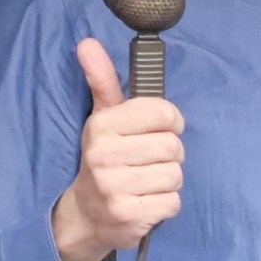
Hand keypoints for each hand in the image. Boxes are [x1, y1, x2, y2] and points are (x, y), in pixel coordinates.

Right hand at [50, 38, 185, 260]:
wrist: (84, 215)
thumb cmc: (105, 158)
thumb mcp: (102, 118)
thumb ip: (102, 80)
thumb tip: (87, 43)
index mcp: (103, 126)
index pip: (163, 113)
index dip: (170, 121)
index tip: (160, 128)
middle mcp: (104, 156)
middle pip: (174, 147)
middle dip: (169, 154)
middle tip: (147, 160)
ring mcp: (114, 188)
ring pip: (175, 175)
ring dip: (167, 180)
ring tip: (144, 181)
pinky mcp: (129, 216)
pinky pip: (172, 202)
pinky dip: (165, 203)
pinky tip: (144, 201)